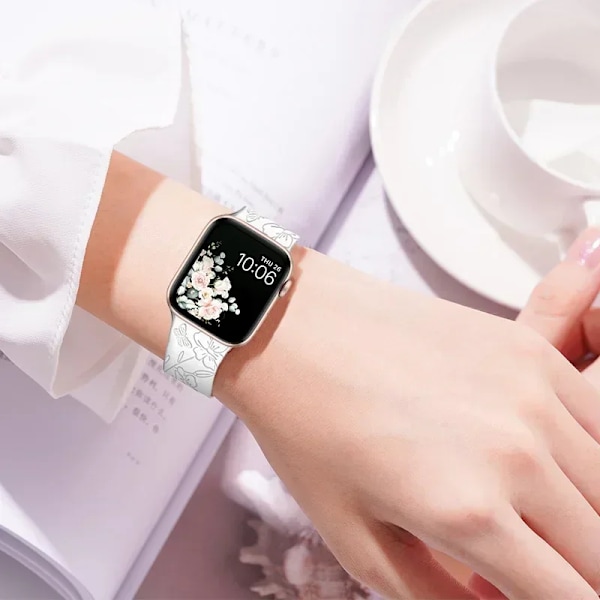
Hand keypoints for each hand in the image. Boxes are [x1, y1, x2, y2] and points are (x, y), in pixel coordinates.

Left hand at [219, 244, 599, 599]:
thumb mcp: (354, 538)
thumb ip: (436, 596)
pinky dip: (584, 455)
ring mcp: (530, 391)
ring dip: (581, 515)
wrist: (294, 328)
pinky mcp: (527, 348)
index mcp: (466, 511)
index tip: (528, 590)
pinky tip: (542, 459)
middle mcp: (515, 452)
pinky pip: (597, 421)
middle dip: (575, 571)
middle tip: (522, 558)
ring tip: (528, 513)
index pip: (571, 599)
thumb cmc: (308, 427)